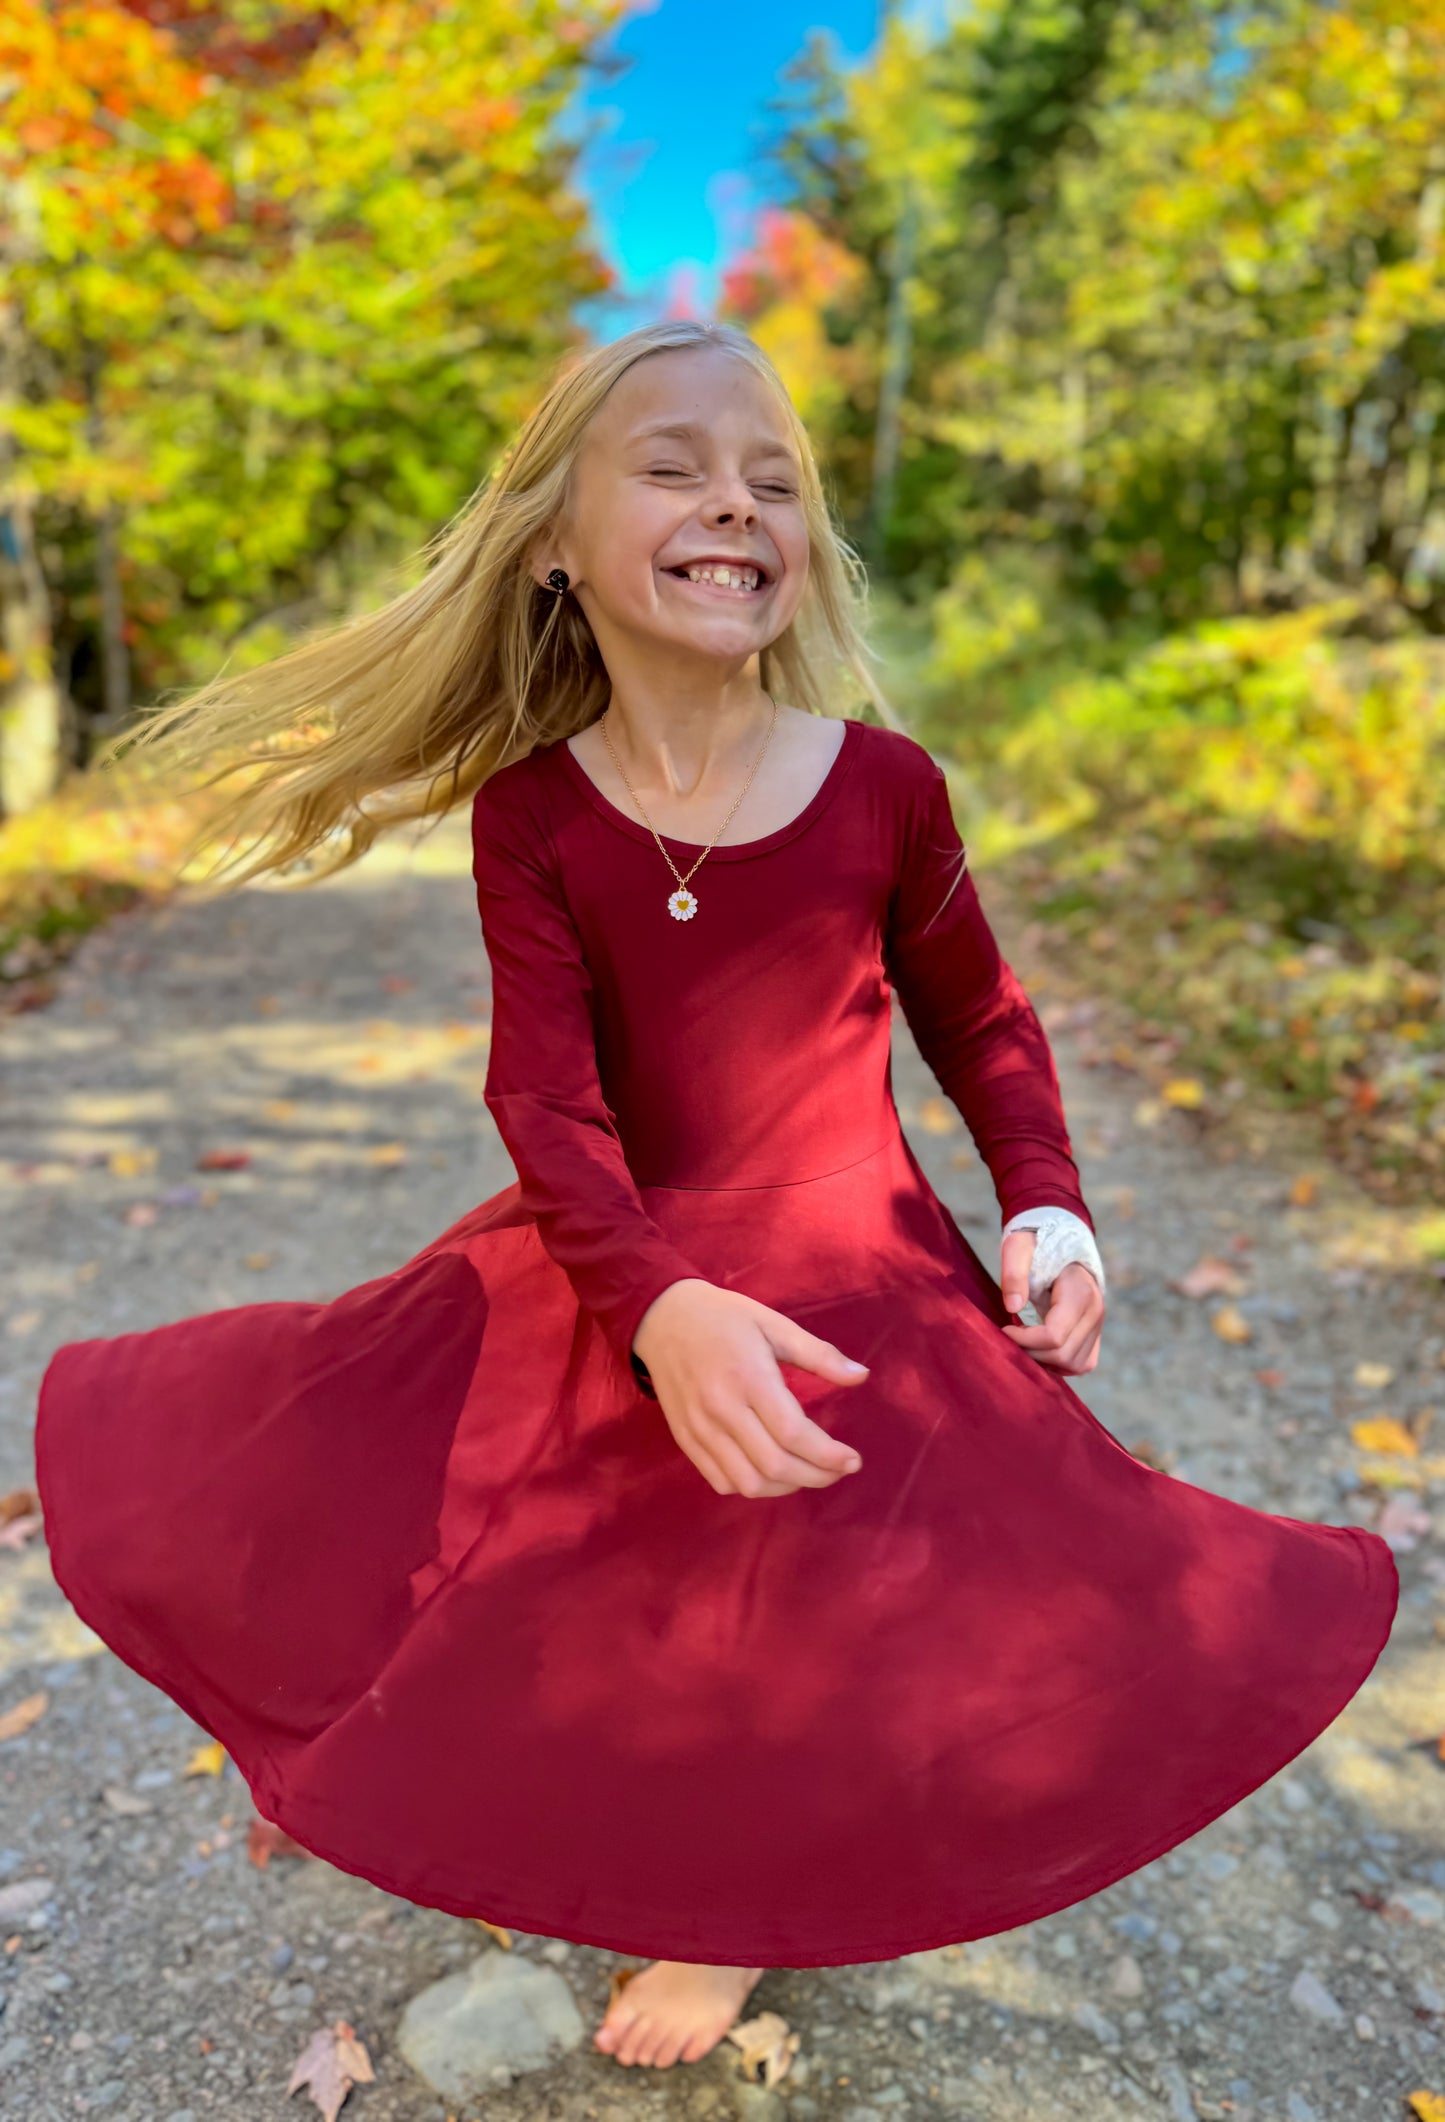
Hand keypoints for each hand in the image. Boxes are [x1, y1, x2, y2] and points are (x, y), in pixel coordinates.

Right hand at [631, 1278, 869, 1497]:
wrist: (661, 1318)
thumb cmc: (724, 1318)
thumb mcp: (774, 1324)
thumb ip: (819, 1354)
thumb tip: (862, 1376)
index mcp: (748, 1377)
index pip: (793, 1433)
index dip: (828, 1455)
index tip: (852, 1460)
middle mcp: (721, 1409)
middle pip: (774, 1465)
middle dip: (815, 1476)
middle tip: (838, 1470)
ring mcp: (699, 1429)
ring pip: (747, 1482)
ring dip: (785, 1487)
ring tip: (808, 1473)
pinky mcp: (685, 1439)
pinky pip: (720, 1481)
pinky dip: (751, 1486)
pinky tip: (771, 1473)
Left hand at [998, 1230, 1104, 1374]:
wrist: (1060, 1246)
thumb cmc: (1036, 1246)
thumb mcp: (1019, 1249)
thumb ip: (1014, 1274)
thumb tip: (1013, 1307)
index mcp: (1080, 1293)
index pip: (1054, 1336)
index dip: (1025, 1340)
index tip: (1005, 1329)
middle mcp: (1095, 1313)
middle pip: (1062, 1355)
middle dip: (1031, 1352)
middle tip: (1011, 1337)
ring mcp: (1098, 1327)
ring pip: (1073, 1365)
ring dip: (1044, 1361)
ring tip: (1024, 1343)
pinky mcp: (1095, 1337)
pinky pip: (1080, 1364)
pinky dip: (1058, 1364)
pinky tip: (1039, 1350)